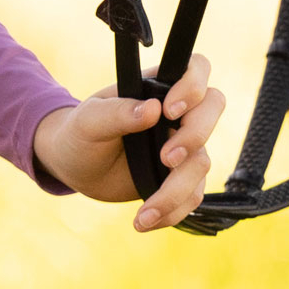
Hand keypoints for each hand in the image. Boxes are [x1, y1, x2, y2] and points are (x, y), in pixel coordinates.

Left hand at [32, 53, 224, 229]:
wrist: (75, 168)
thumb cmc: (80, 133)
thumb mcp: (88, 121)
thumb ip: (116, 112)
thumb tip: (152, 109)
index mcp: (157, 86)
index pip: (197, 69)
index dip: (193, 86)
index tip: (168, 110)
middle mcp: (177, 114)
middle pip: (213, 109)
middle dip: (194, 135)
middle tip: (166, 158)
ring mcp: (183, 146)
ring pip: (202, 162)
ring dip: (176, 190)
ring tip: (143, 213)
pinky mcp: (181, 178)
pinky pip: (193, 195)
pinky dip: (173, 212)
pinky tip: (145, 220)